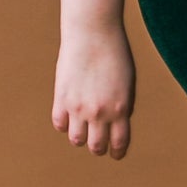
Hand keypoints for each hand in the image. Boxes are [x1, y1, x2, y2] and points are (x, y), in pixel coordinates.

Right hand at [52, 22, 135, 158]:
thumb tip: (115, 123)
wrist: (93, 33)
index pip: (119, 143)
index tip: (115, 154)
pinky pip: (59, 123)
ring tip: (81, 132)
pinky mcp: (61, 98)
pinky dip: (63, 124)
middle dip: (98, 148)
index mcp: (121, 109)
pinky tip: (67, 117)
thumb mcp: (127, 83)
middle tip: (98, 146)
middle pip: (96, 146)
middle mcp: (100, 112)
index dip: (117, 152)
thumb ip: (121, 105)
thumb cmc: (115, 53)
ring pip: (76, 139)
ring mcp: (79, 107)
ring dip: (80, 138)